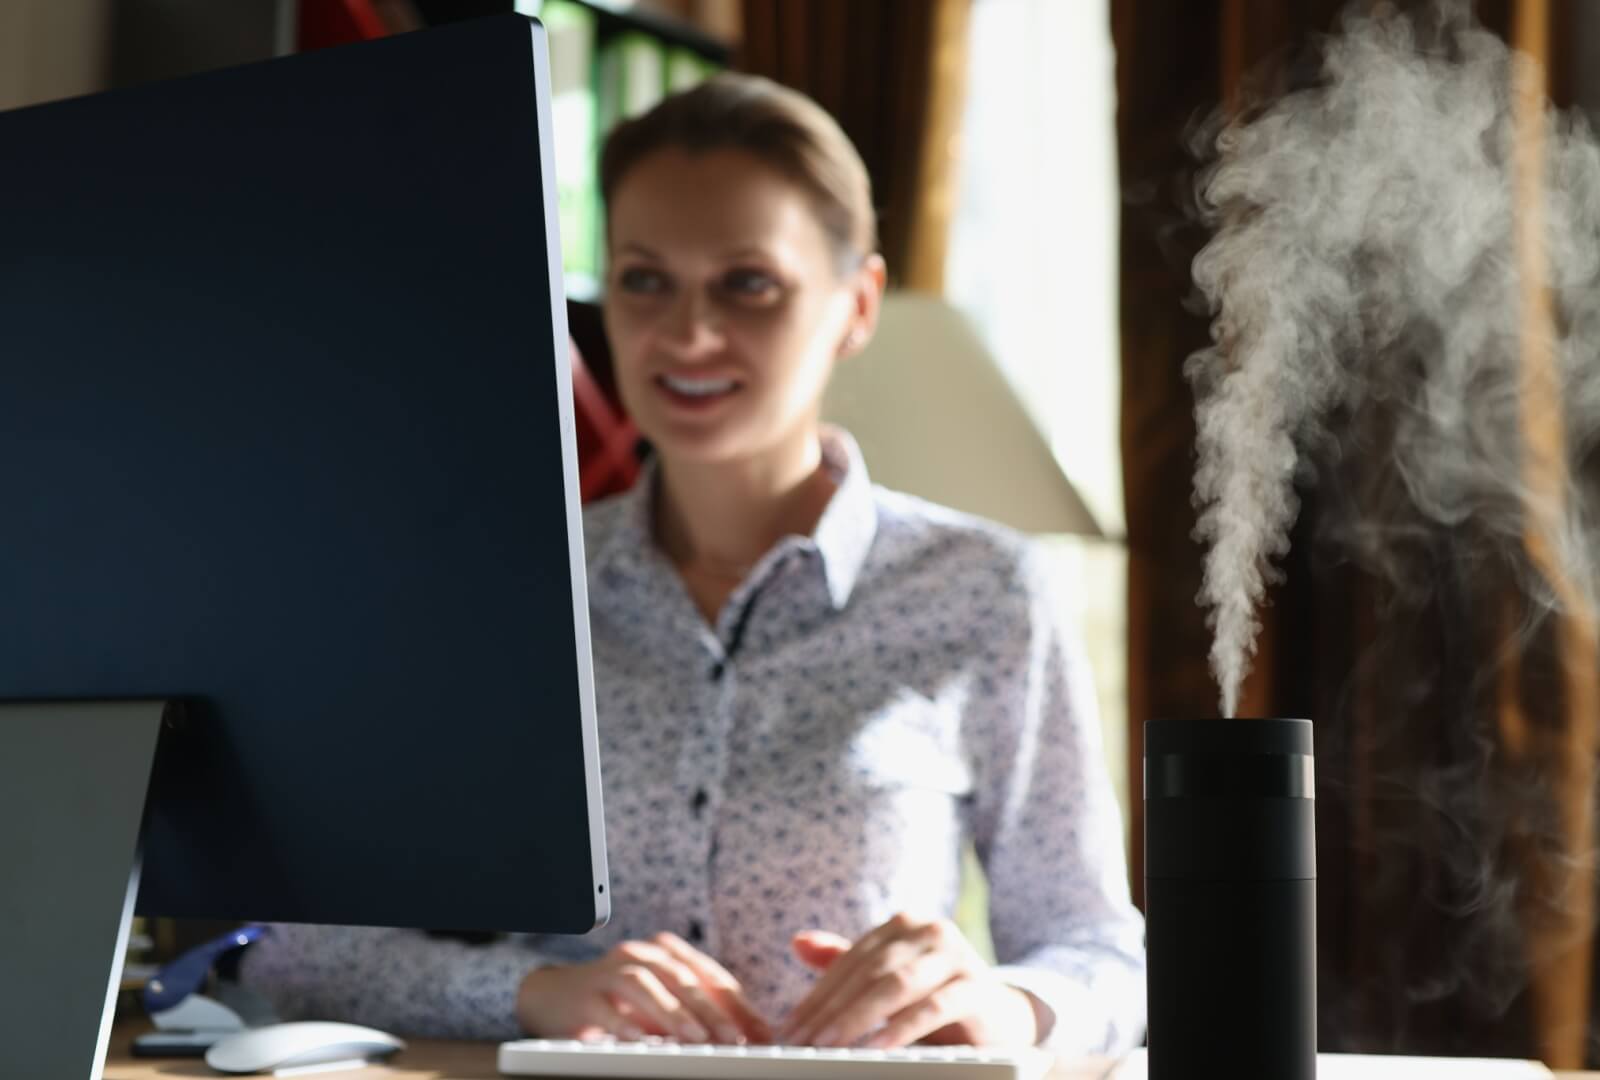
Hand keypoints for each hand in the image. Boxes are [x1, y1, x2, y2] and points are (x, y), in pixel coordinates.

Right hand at [516, 932, 771, 1044]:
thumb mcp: (664, 1006)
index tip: (760, 1034)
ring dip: (673, 1013)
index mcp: (667, 952)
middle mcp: (641, 954)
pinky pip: (607, 1008)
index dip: (738, 1004)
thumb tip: (749, 1037)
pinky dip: (626, 1024)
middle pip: (682, 977)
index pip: (710, 976)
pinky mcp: (586, 995)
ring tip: (695, 1038)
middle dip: (711, 1010)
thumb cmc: (622, 1003)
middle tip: (734, 1039)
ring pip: (646, 985)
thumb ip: (700, 1013)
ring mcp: (610, 971)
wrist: (557, 997)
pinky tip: (641, 1040)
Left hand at [777, 915, 1041, 1049]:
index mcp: (903, 924)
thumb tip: (797, 942)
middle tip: (802, 1042)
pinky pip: (934, 1006)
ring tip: (830, 1045)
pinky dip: (903, 1026)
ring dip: (858, 1017)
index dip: (817, 995)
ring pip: (896, 984)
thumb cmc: (933, 997)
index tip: (789, 1029)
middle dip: (831, 1009)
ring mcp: (956, 955)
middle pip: (869, 970)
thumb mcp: (888, 980)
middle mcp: (929, 930)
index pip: (850, 960)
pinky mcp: (976, 986)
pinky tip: (879, 1046)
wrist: (998, 1018)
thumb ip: (845, 962)